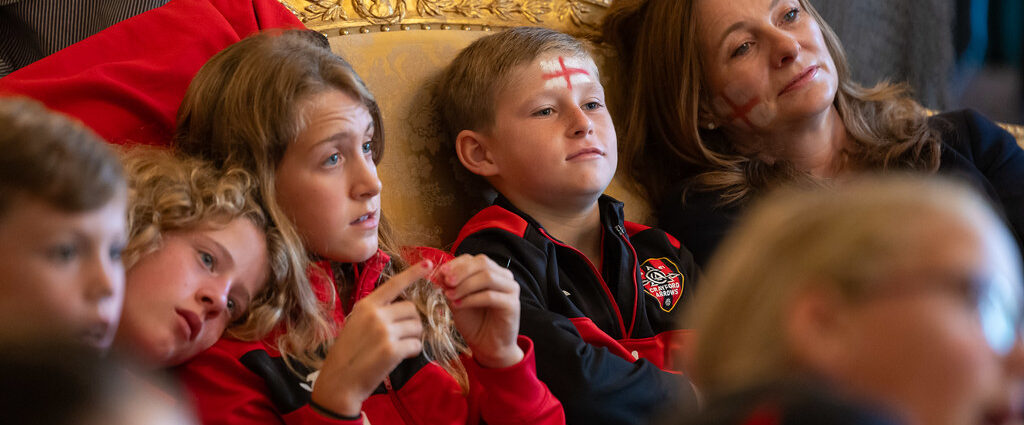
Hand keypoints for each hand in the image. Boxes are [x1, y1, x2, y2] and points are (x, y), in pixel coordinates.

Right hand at [311, 260, 432, 416]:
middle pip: (412, 309)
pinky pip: (416, 345)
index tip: (428, 263)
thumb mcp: (355, 323)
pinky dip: (413, 352)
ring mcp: (384, 332)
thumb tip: (403, 308)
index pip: (394, 284)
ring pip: (417, 327)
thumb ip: (376, 312)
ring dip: (413, 338)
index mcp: (366, 305)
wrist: (339, 381)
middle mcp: (376, 314)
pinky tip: (400, 357)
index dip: (413, 273)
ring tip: (399, 347)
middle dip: (412, 322)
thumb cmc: (348, 353)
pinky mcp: (392, 350)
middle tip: (401, 336)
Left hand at [435, 255, 522, 368]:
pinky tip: (458, 305)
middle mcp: (504, 277)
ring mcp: (511, 289)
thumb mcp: (457, 300)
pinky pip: (490, 296)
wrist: (488, 347)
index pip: (474, 259)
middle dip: (461, 271)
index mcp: (492, 272)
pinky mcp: (513, 304)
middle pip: (483, 263)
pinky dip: (471, 299)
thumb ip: (451, 287)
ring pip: (487, 277)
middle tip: (446, 281)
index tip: (440, 273)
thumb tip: (440, 273)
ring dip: (465, 285)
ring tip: (449, 295)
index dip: (456, 264)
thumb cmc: (474, 323)